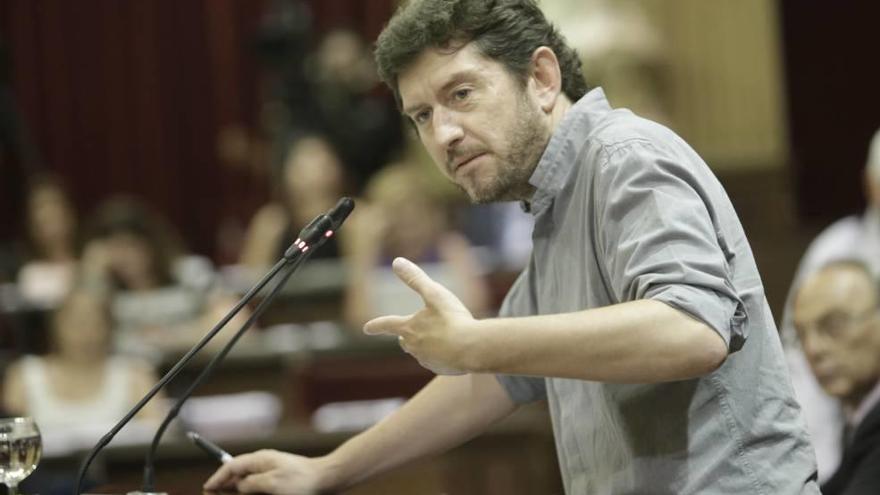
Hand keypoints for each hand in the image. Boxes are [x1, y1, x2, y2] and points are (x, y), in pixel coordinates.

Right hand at [203, 450, 332, 493]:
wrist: (325, 478)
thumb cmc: (301, 480)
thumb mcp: (272, 483)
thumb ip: (251, 483)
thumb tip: (237, 485)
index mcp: (260, 459)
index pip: (232, 466)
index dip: (217, 477)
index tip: (207, 488)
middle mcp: (263, 463)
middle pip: (237, 473)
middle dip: (223, 484)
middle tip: (211, 494)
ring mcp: (271, 471)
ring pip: (246, 481)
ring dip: (235, 488)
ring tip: (223, 493)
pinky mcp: (278, 480)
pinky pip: (257, 485)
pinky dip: (248, 489)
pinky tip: (244, 491)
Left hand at [363, 257, 476, 374]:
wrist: (472, 348)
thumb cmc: (453, 319)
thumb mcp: (435, 294)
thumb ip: (416, 278)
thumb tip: (397, 261)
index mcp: (409, 328)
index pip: (387, 325)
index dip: (376, 325)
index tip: (366, 328)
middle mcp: (414, 346)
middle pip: (404, 340)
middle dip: (406, 335)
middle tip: (410, 332)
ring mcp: (426, 360)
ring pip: (420, 351)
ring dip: (425, 344)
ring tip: (441, 338)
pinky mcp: (440, 369)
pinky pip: (435, 361)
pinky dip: (440, 355)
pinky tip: (452, 350)